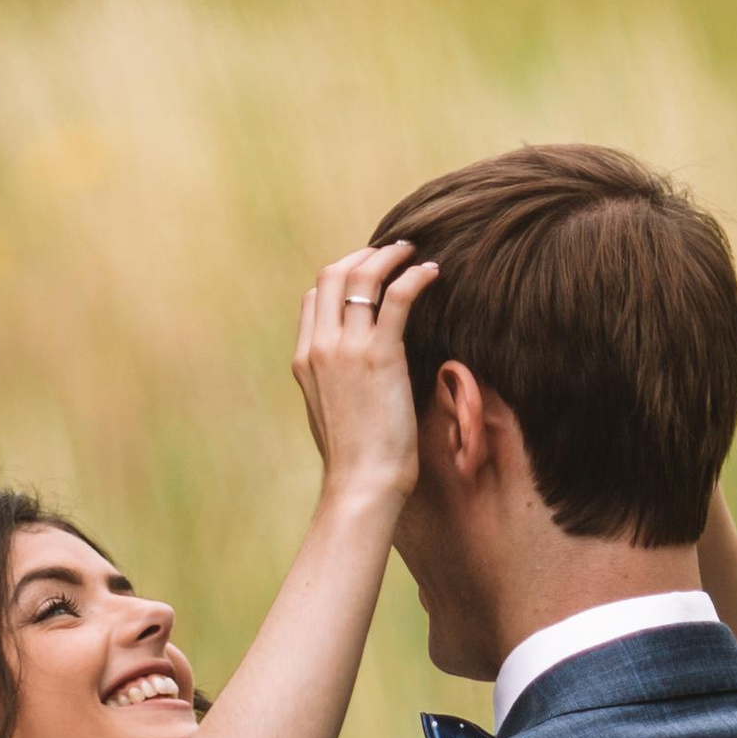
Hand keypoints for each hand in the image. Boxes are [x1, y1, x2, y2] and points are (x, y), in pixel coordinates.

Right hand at [291, 239, 437, 508]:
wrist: (360, 485)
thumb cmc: (354, 463)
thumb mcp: (331, 416)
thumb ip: (334, 385)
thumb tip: (353, 378)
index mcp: (304, 360)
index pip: (314, 298)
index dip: (341, 277)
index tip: (368, 275)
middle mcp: (320, 346)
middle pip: (333, 275)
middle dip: (361, 255)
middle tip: (391, 253)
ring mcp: (346, 347)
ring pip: (362, 276)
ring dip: (390, 256)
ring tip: (412, 253)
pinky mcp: (380, 354)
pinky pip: (397, 296)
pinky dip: (414, 276)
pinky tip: (432, 273)